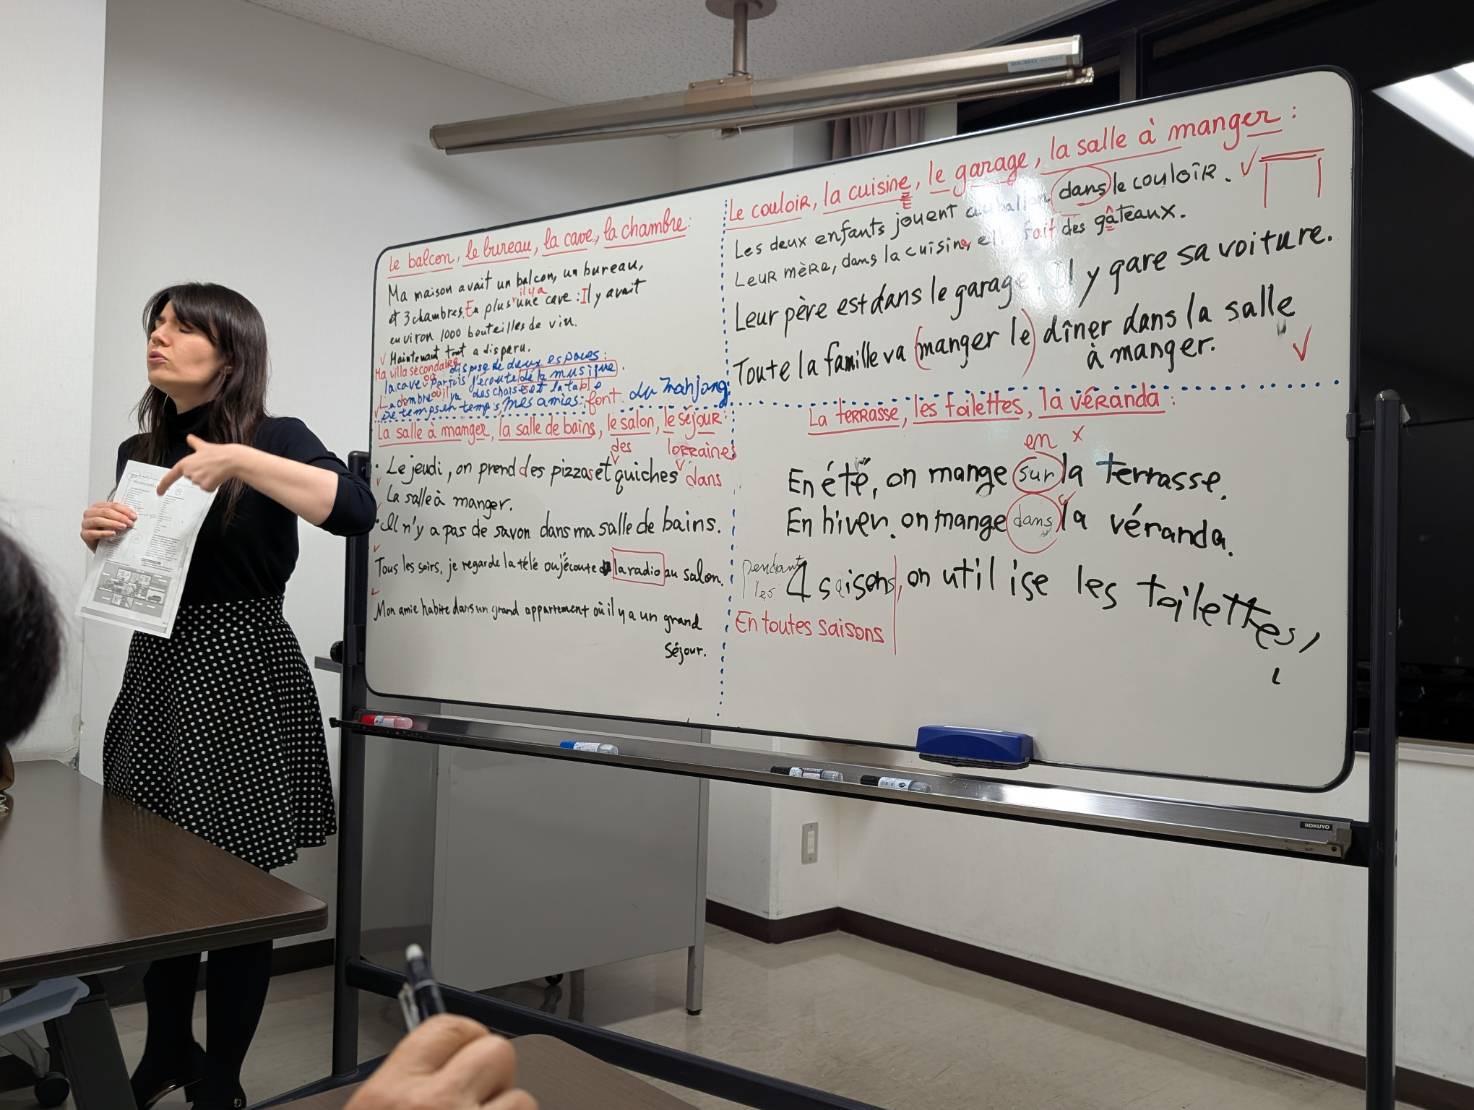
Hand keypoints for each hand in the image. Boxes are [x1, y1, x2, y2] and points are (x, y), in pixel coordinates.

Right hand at [80, 500, 137, 550]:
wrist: (101, 546)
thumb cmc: (107, 531)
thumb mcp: (115, 521)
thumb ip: (122, 516)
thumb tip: (133, 516)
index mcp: (97, 507)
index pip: (112, 505)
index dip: (124, 510)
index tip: (133, 516)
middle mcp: (90, 514)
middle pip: (105, 511)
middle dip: (119, 517)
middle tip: (129, 522)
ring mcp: (86, 524)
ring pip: (98, 520)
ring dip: (112, 523)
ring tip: (123, 527)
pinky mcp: (85, 534)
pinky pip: (93, 533)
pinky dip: (104, 533)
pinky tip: (113, 533)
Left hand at [157, 434, 243, 494]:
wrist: (231, 460)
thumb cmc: (218, 453)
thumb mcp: (204, 446)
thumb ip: (194, 443)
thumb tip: (190, 438)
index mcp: (185, 463)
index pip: (170, 476)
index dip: (163, 485)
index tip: (159, 492)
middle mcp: (189, 473)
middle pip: (191, 478)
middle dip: (199, 474)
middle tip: (208, 466)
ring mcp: (197, 480)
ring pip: (200, 483)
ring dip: (207, 479)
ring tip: (215, 470)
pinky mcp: (206, 487)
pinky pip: (208, 488)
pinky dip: (213, 484)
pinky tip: (218, 477)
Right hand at [345, 1015, 535, 1109]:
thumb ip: (408, 1084)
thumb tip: (447, 1055)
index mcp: (390, 1094)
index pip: (448, 1027)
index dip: (466, 1034)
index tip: (471, 1043)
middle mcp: (432, 1106)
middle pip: (495, 1051)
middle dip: (493, 1072)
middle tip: (478, 1095)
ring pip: (520, 1097)